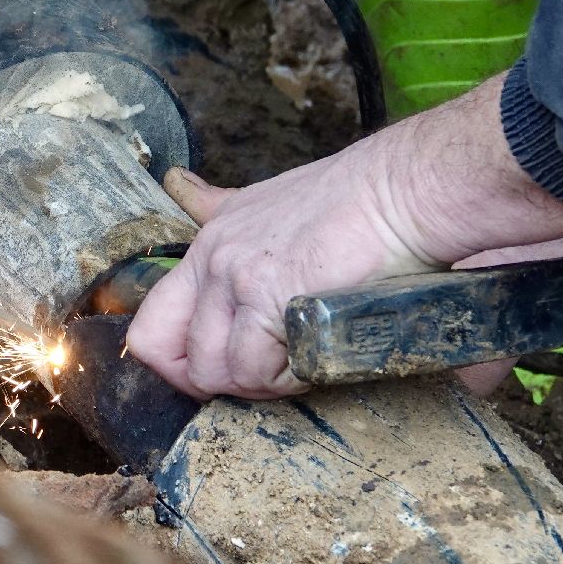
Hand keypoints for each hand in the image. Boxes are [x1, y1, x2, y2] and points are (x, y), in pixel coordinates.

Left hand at [126, 76, 562, 399]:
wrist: (411, 188)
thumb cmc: (363, 200)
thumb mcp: (267, 193)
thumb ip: (219, 197)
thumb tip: (177, 180)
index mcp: (210, 241)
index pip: (151, 321)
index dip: (176, 362)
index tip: (219, 372)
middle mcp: (212, 258)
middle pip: (176, 357)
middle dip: (225, 380)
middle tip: (276, 373)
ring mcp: (235, 278)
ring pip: (216, 371)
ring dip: (264, 382)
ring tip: (308, 361)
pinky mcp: (268, 298)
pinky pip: (256, 371)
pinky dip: (291, 379)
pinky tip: (323, 354)